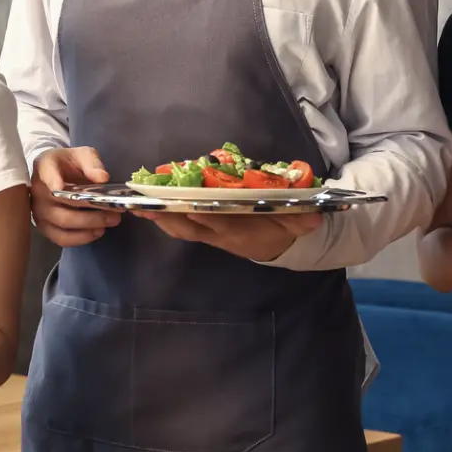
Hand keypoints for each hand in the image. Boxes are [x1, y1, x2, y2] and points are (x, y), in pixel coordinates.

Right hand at [30, 146, 120, 246]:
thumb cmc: (69, 162)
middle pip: (61, 206)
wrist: (57, 172)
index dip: (52, 180)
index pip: (46, 173)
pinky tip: (96, 232)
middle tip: (113, 215)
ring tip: (108, 223)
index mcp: (44, 166)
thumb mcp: (82, 154)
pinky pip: (61, 238)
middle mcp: (37, 190)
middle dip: (90, 214)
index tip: (59, 187)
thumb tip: (102, 178)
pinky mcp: (44, 226)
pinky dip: (80, 238)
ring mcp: (38, 211)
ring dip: (88, 228)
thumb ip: (92, 163)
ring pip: (62, 225)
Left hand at [135, 210, 322, 261]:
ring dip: (159, 218)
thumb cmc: (285, 227)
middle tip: (145, 207)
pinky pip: (182, 225)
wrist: (281, 245)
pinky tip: (148, 206)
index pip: (220, 224)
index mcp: (242, 233)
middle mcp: (221, 235)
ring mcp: (211, 234)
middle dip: (168, 218)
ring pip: (181, 229)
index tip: (187, 206)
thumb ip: (303, 219)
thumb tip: (313, 215)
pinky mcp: (205, 230)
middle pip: (190, 228)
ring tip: (137, 206)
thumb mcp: (298, 224)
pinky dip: (165, 216)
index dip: (204, 216)